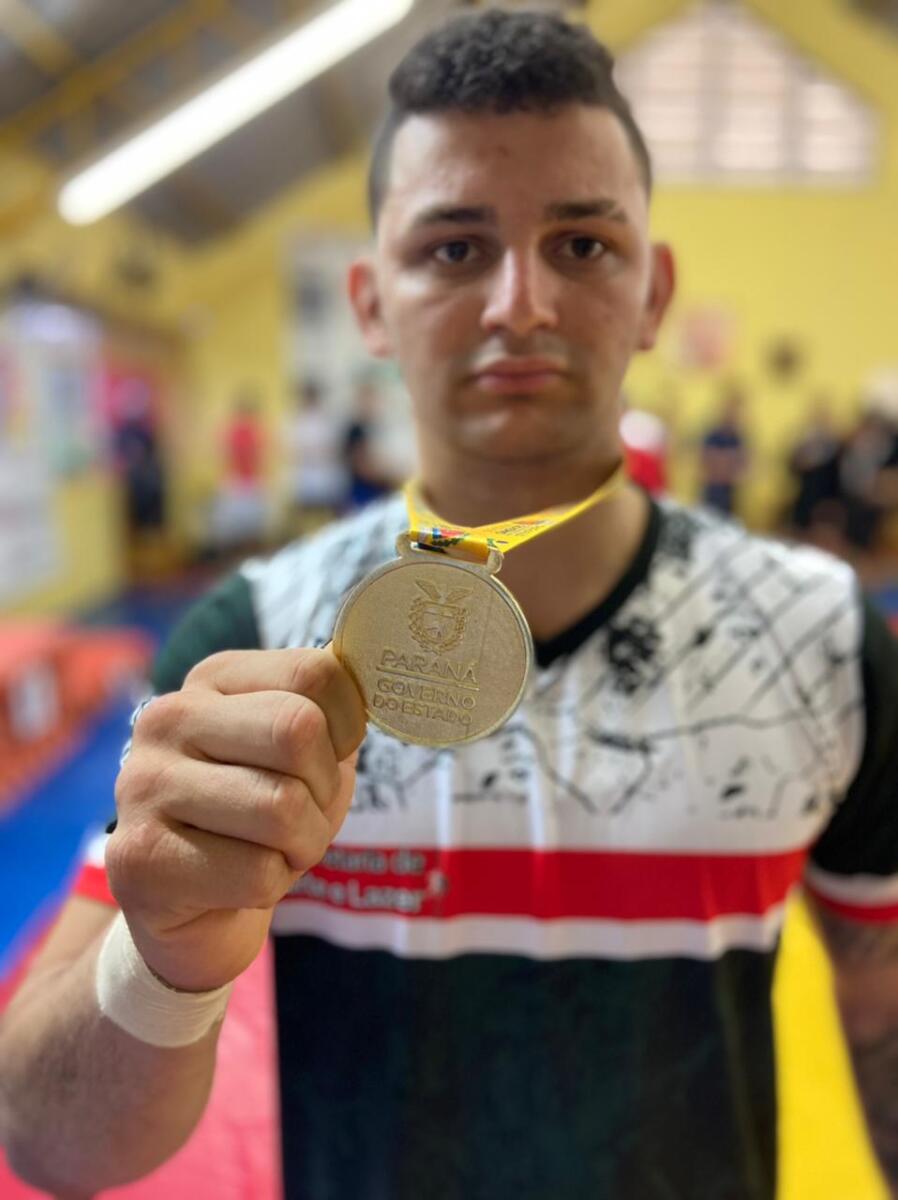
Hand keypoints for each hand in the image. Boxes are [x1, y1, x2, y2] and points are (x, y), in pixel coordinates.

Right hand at [106, 648, 365, 991]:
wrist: (193, 913)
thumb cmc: (262, 822)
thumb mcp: (306, 758)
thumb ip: (333, 717)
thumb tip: (373, 687)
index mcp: (213, 679)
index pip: (313, 672)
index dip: (348, 727)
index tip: (327, 759)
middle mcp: (168, 718)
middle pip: (296, 729)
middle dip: (324, 789)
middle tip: (304, 815)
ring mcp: (143, 784)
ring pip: (281, 806)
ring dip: (304, 844)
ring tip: (274, 851)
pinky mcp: (139, 857)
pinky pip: (256, 871)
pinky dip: (272, 885)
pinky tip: (238, 883)